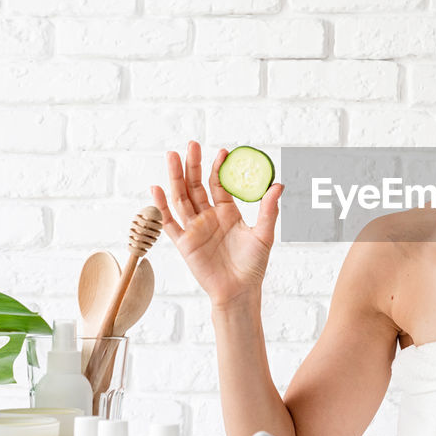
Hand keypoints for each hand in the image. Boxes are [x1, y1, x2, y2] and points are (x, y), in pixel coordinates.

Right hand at [151, 141, 283, 308]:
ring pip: (181, 198)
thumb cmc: (253, 265)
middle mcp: (208, 217)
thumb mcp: (264, 235)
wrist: (239, 291)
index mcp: (227, 212)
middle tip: (190, 144)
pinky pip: (169, 222)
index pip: (218, 184)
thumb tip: (278, 184)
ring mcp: (194, 229)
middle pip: (196, 186)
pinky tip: (156, 189)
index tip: (222, 152)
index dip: (218, 168)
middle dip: (192, 165)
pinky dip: (161, 206)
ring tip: (172, 156)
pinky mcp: (184, 243)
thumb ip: (269, 210)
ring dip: (175, 178)